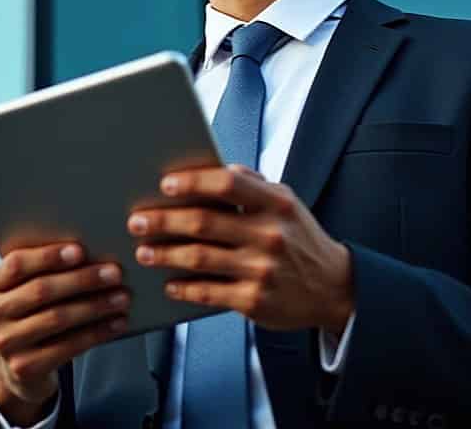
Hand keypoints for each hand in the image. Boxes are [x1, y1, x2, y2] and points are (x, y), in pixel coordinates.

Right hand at [0, 242, 128, 423]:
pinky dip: (96, 333)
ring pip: (57, 318)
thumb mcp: (25, 290)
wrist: (15, 367)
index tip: (81, 250)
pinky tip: (116, 324)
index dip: (49, 256)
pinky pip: (66, 347)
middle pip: (41, 291)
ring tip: (122, 297)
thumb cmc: (30, 314)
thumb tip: (93, 250)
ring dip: (95, 306)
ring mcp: (4, 343)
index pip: (17, 264)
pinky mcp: (23, 367)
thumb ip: (45, 270)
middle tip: (115, 273)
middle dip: (82, 280)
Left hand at [127, 164, 353, 334]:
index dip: (193, 182)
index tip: (165, 184)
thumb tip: (216, 169)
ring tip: (144, 251)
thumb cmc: (301, 239)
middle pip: (204, 222)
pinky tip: (169, 283)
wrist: (333, 287)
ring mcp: (261, 270)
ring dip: (164, 254)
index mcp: (276, 204)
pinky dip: (183, 287)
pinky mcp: (254, 301)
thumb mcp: (287, 203)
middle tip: (137, 220)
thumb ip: (253, 184)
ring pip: (199, 258)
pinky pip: (208, 292)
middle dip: (163, 220)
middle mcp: (269, 235)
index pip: (228, 184)